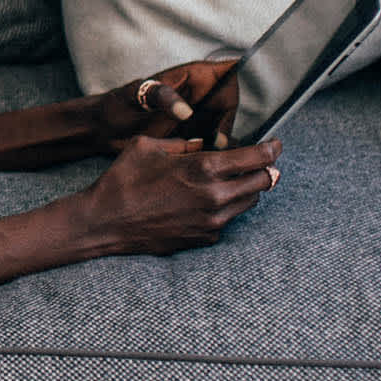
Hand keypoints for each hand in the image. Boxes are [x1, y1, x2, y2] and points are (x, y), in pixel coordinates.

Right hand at [66, 133, 282, 256]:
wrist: (105, 222)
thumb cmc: (123, 180)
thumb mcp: (148, 147)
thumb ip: (182, 143)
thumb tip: (203, 144)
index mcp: (204, 168)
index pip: (256, 158)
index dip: (271, 148)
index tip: (275, 144)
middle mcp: (215, 196)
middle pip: (263, 182)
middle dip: (267, 169)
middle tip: (265, 161)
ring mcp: (212, 220)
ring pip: (249, 202)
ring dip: (249, 188)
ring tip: (237, 179)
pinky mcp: (205, 237)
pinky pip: (229, 219)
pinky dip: (227, 206)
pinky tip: (211, 199)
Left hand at [87, 58, 239, 150]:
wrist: (102, 130)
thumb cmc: (116, 106)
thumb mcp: (135, 96)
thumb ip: (160, 96)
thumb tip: (186, 111)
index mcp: (192, 76)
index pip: (229, 74)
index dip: (234, 92)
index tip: (225, 114)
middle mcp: (200, 95)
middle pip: (231, 106)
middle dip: (229, 126)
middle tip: (218, 147)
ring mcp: (198, 116)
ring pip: (224, 127)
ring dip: (223, 144)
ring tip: (212, 159)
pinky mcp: (192, 135)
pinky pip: (212, 143)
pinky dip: (212, 154)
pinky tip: (204, 166)